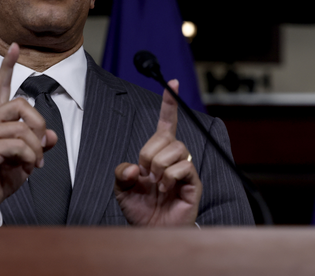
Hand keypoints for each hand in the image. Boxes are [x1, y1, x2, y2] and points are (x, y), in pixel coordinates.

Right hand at [0, 43, 57, 221]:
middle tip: (42, 147)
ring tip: (35, 164)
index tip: (15, 46)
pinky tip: (27, 168)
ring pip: (23, 127)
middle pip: (21, 103)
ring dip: (36, 149)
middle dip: (39, 124)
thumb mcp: (24, 159)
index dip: (7, 66)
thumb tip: (51, 136)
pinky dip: (30, 158)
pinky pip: (18, 145)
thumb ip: (37, 143)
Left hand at [113, 79, 201, 225]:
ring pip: (176, 150)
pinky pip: (183, 167)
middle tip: (145, 173)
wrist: (150, 232)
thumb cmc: (139, 209)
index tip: (172, 82)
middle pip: (167, 138)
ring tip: (156, 183)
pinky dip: (169, 178)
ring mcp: (185, 170)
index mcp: (157, 154)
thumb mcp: (121, 188)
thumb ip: (121, 172)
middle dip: (149, 153)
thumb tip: (134, 166)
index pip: (166, 124)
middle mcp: (174, 159)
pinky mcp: (194, 184)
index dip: (168, 104)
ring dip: (159, 166)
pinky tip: (165, 190)